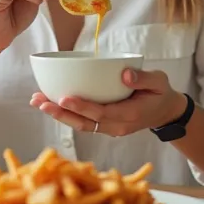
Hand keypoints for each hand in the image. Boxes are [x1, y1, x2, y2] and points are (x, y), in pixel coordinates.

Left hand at [30, 68, 187, 136]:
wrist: (165, 112)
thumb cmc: (161, 93)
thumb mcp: (159, 81)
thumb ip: (144, 78)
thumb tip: (125, 74)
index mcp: (130, 115)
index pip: (102, 113)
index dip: (82, 107)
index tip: (64, 97)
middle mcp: (117, 126)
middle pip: (84, 123)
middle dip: (60, 113)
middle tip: (39, 101)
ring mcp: (109, 129)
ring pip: (80, 125)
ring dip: (58, 115)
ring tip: (37, 102)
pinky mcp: (104, 126)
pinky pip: (83, 122)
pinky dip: (66, 114)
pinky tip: (50, 103)